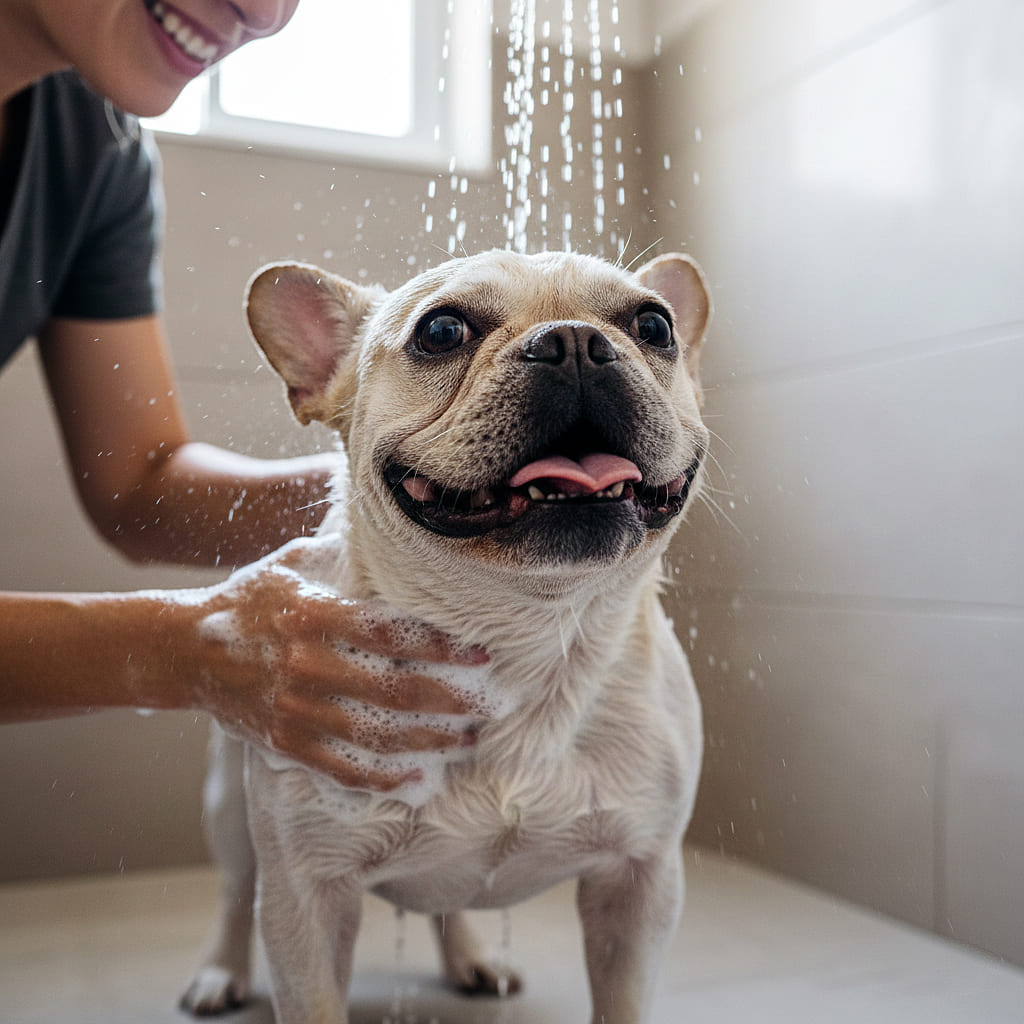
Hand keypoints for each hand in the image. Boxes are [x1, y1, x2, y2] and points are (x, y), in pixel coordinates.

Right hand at [187, 536, 491, 791]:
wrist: (185, 650)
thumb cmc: (249, 600)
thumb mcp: (290, 563)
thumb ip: (341, 555)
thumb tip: (393, 534)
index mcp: (314, 616)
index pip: (391, 634)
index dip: (441, 647)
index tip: (481, 654)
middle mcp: (307, 666)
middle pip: (395, 693)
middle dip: (451, 702)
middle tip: (490, 706)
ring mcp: (295, 710)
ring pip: (376, 737)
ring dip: (430, 743)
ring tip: (468, 741)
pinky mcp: (285, 742)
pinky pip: (342, 768)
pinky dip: (383, 777)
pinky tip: (419, 777)